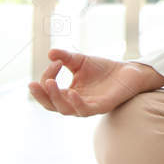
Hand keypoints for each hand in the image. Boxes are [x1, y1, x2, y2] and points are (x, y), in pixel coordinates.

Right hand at [26, 49, 163, 116]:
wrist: (130, 71)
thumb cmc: (104, 69)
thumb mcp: (81, 61)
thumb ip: (66, 57)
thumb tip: (50, 52)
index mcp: (67, 94)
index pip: (49, 90)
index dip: (47, 76)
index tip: (56, 61)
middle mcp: (75, 103)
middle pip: (51, 105)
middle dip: (41, 95)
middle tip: (33, 84)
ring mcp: (88, 106)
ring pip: (65, 109)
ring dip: (55, 97)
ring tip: (50, 83)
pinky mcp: (101, 107)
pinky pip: (85, 110)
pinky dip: (76, 103)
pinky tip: (71, 92)